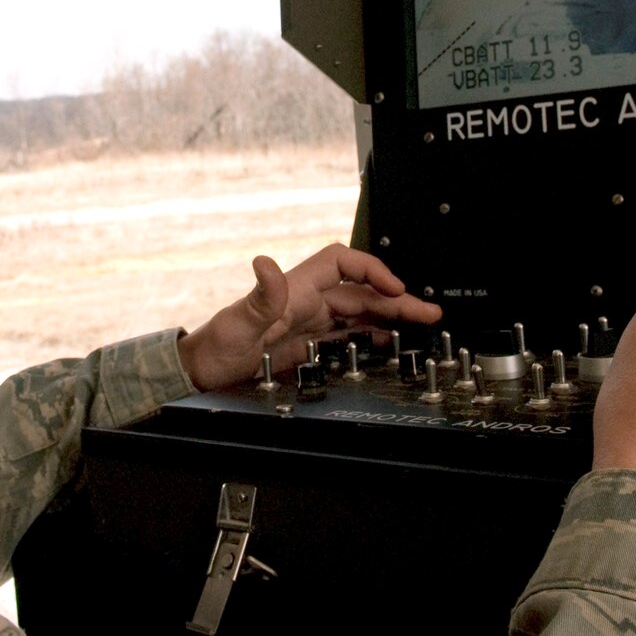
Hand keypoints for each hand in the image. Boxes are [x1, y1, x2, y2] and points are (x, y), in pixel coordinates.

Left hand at [179, 244, 442, 391]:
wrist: (206, 373)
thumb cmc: (218, 345)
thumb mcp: (238, 323)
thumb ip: (259, 297)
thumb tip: (265, 263)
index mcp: (297, 289)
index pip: (342, 262)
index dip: (371, 270)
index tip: (394, 287)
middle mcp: (308, 301)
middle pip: (361, 292)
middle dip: (397, 299)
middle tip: (429, 313)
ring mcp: (312, 323)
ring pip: (361, 313)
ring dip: (392, 317)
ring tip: (424, 326)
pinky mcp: (311, 345)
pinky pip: (350, 336)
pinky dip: (374, 337)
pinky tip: (392, 344)